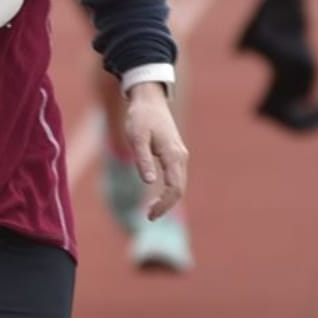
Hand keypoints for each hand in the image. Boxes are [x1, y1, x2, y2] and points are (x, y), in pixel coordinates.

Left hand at [124, 81, 188, 220]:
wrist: (149, 100)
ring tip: (150, 212)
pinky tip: (156, 197)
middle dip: (166, 205)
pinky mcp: (174, 154)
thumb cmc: (140, 117)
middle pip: (179, 188)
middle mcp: (181, 157)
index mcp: (173, 154)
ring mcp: (179, 155)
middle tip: (148, 217)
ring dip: (167, 199)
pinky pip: (175, 177)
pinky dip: (168, 190)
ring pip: (179, 184)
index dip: (164, 204)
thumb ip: (142, 159)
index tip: (149, 214)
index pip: (175, 187)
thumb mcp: (136, 137)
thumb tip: (148, 182)